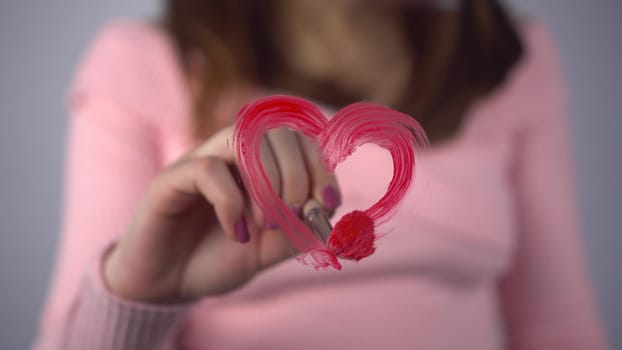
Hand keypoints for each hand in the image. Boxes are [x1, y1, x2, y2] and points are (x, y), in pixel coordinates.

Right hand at [103, 125, 340, 302]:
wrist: (168, 284)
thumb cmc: (220, 258)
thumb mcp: (272, 249)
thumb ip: (302, 230)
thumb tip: (329, 211)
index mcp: (259, 164)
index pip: (300, 137)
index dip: (321, 165)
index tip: (328, 203)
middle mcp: (231, 153)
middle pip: (276, 129)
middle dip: (297, 175)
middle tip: (291, 217)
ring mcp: (201, 160)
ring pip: (245, 137)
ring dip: (267, 183)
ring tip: (265, 225)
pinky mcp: (172, 178)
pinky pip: (209, 170)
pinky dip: (231, 203)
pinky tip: (234, 232)